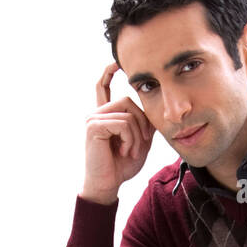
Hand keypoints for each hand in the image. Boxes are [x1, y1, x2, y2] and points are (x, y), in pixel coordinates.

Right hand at [82, 61, 154, 203]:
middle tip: (141, 144)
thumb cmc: (122, 165)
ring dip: (137, 135)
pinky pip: (123, 123)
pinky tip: (124, 151)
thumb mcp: (140, 141)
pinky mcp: (93, 126)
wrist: (108, 184)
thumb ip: (144, 124)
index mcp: (106, 115)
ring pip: (128, 113)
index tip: (116, 62)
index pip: (102, 86)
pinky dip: (130, 139)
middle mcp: (97, 113)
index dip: (108, 73)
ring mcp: (93, 118)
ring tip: (131, 151)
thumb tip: (153, 104)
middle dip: (142, 123)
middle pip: (129, 100)